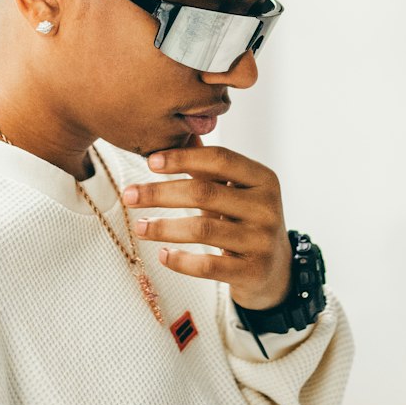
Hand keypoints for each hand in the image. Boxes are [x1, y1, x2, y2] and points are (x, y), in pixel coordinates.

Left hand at [122, 135, 292, 310]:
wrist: (276, 270)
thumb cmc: (245, 221)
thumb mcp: (235, 191)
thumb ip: (209, 165)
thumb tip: (178, 132)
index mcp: (263, 178)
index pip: (219, 159)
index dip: (183, 158)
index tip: (150, 162)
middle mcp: (266, 207)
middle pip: (204, 193)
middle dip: (161, 193)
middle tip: (129, 195)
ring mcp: (262, 241)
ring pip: (203, 229)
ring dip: (163, 227)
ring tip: (139, 227)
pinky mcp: (253, 272)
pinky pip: (209, 266)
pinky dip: (181, 260)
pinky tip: (162, 255)